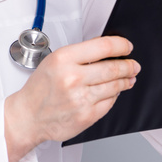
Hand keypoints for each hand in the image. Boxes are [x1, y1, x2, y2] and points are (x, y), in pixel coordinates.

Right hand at [3, 36, 136, 161]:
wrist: (29, 116)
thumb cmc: (40, 89)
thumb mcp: (54, 61)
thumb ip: (79, 54)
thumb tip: (106, 47)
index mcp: (64, 59)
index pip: (103, 47)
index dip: (121, 45)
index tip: (127, 47)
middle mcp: (73, 78)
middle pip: (113, 68)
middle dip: (128, 66)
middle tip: (133, 65)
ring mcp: (81, 98)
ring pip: (115, 86)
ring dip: (125, 81)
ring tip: (129, 78)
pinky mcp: (86, 116)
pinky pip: (109, 103)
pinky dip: (114, 96)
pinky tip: (113, 92)